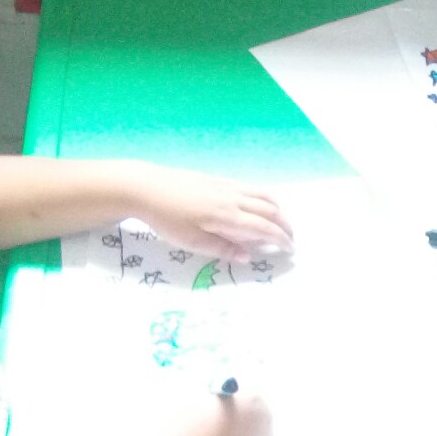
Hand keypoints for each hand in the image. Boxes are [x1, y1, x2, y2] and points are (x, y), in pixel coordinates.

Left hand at [133, 166, 292, 262]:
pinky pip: (250, 188)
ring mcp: (226, 186)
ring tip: (279, 221)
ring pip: (262, 195)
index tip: (290, 249)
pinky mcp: (217, 180)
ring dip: (276, 209)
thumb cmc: (167, 218)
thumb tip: (247, 256)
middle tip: (290, 238)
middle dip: (284, 224)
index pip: (264, 228)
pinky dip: (263, 198)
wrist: (146, 187)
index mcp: (228, 216)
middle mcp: (233, 198)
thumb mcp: (192, 242)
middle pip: (269, 209)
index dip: (280, 238)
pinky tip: (257, 205)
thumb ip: (222, 249)